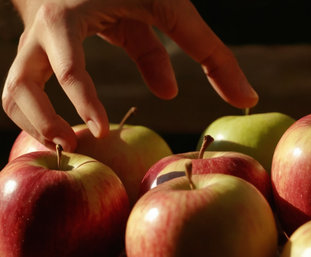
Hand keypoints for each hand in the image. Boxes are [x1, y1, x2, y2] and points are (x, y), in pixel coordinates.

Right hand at [2, 0, 257, 151]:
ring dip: (33, 125)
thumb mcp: (170, 10)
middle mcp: (42, 34)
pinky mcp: (36, 53)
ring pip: (12, 92)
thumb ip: (210, 53)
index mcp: (69, 19)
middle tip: (74, 149)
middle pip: (18, 86)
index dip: (84, 103)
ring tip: (66, 149)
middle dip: (41, 124)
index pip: (68, 68)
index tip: (102, 132)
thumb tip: (245, 99)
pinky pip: (22, 88)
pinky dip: (37, 114)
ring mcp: (32, 45)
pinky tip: (63, 132)